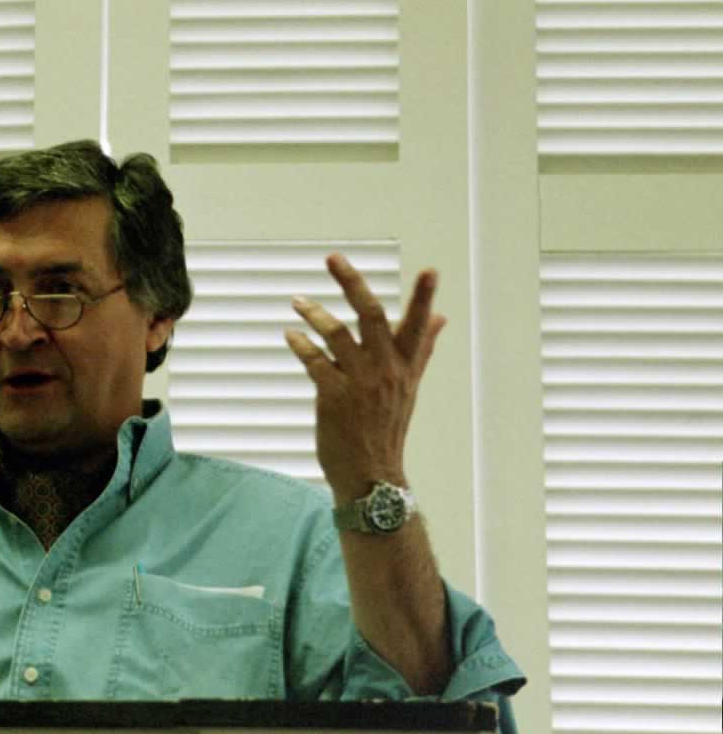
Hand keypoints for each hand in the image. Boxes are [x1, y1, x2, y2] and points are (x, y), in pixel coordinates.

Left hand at [284, 254, 446, 502]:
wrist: (371, 475)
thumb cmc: (387, 427)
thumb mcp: (409, 387)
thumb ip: (422, 349)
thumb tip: (442, 318)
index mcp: (404, 366)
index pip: (418, 326)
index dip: (424, 298)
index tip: (431, 270)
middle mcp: (385, 370)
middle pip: (371, 316)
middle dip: (352, 283)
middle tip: (333, 258)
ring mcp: (360, 383)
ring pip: (337, 334)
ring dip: (314, 313)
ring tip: (297, 302)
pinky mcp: (334, 396)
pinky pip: (315, 361)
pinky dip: (301, 344)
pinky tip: (291, 335)